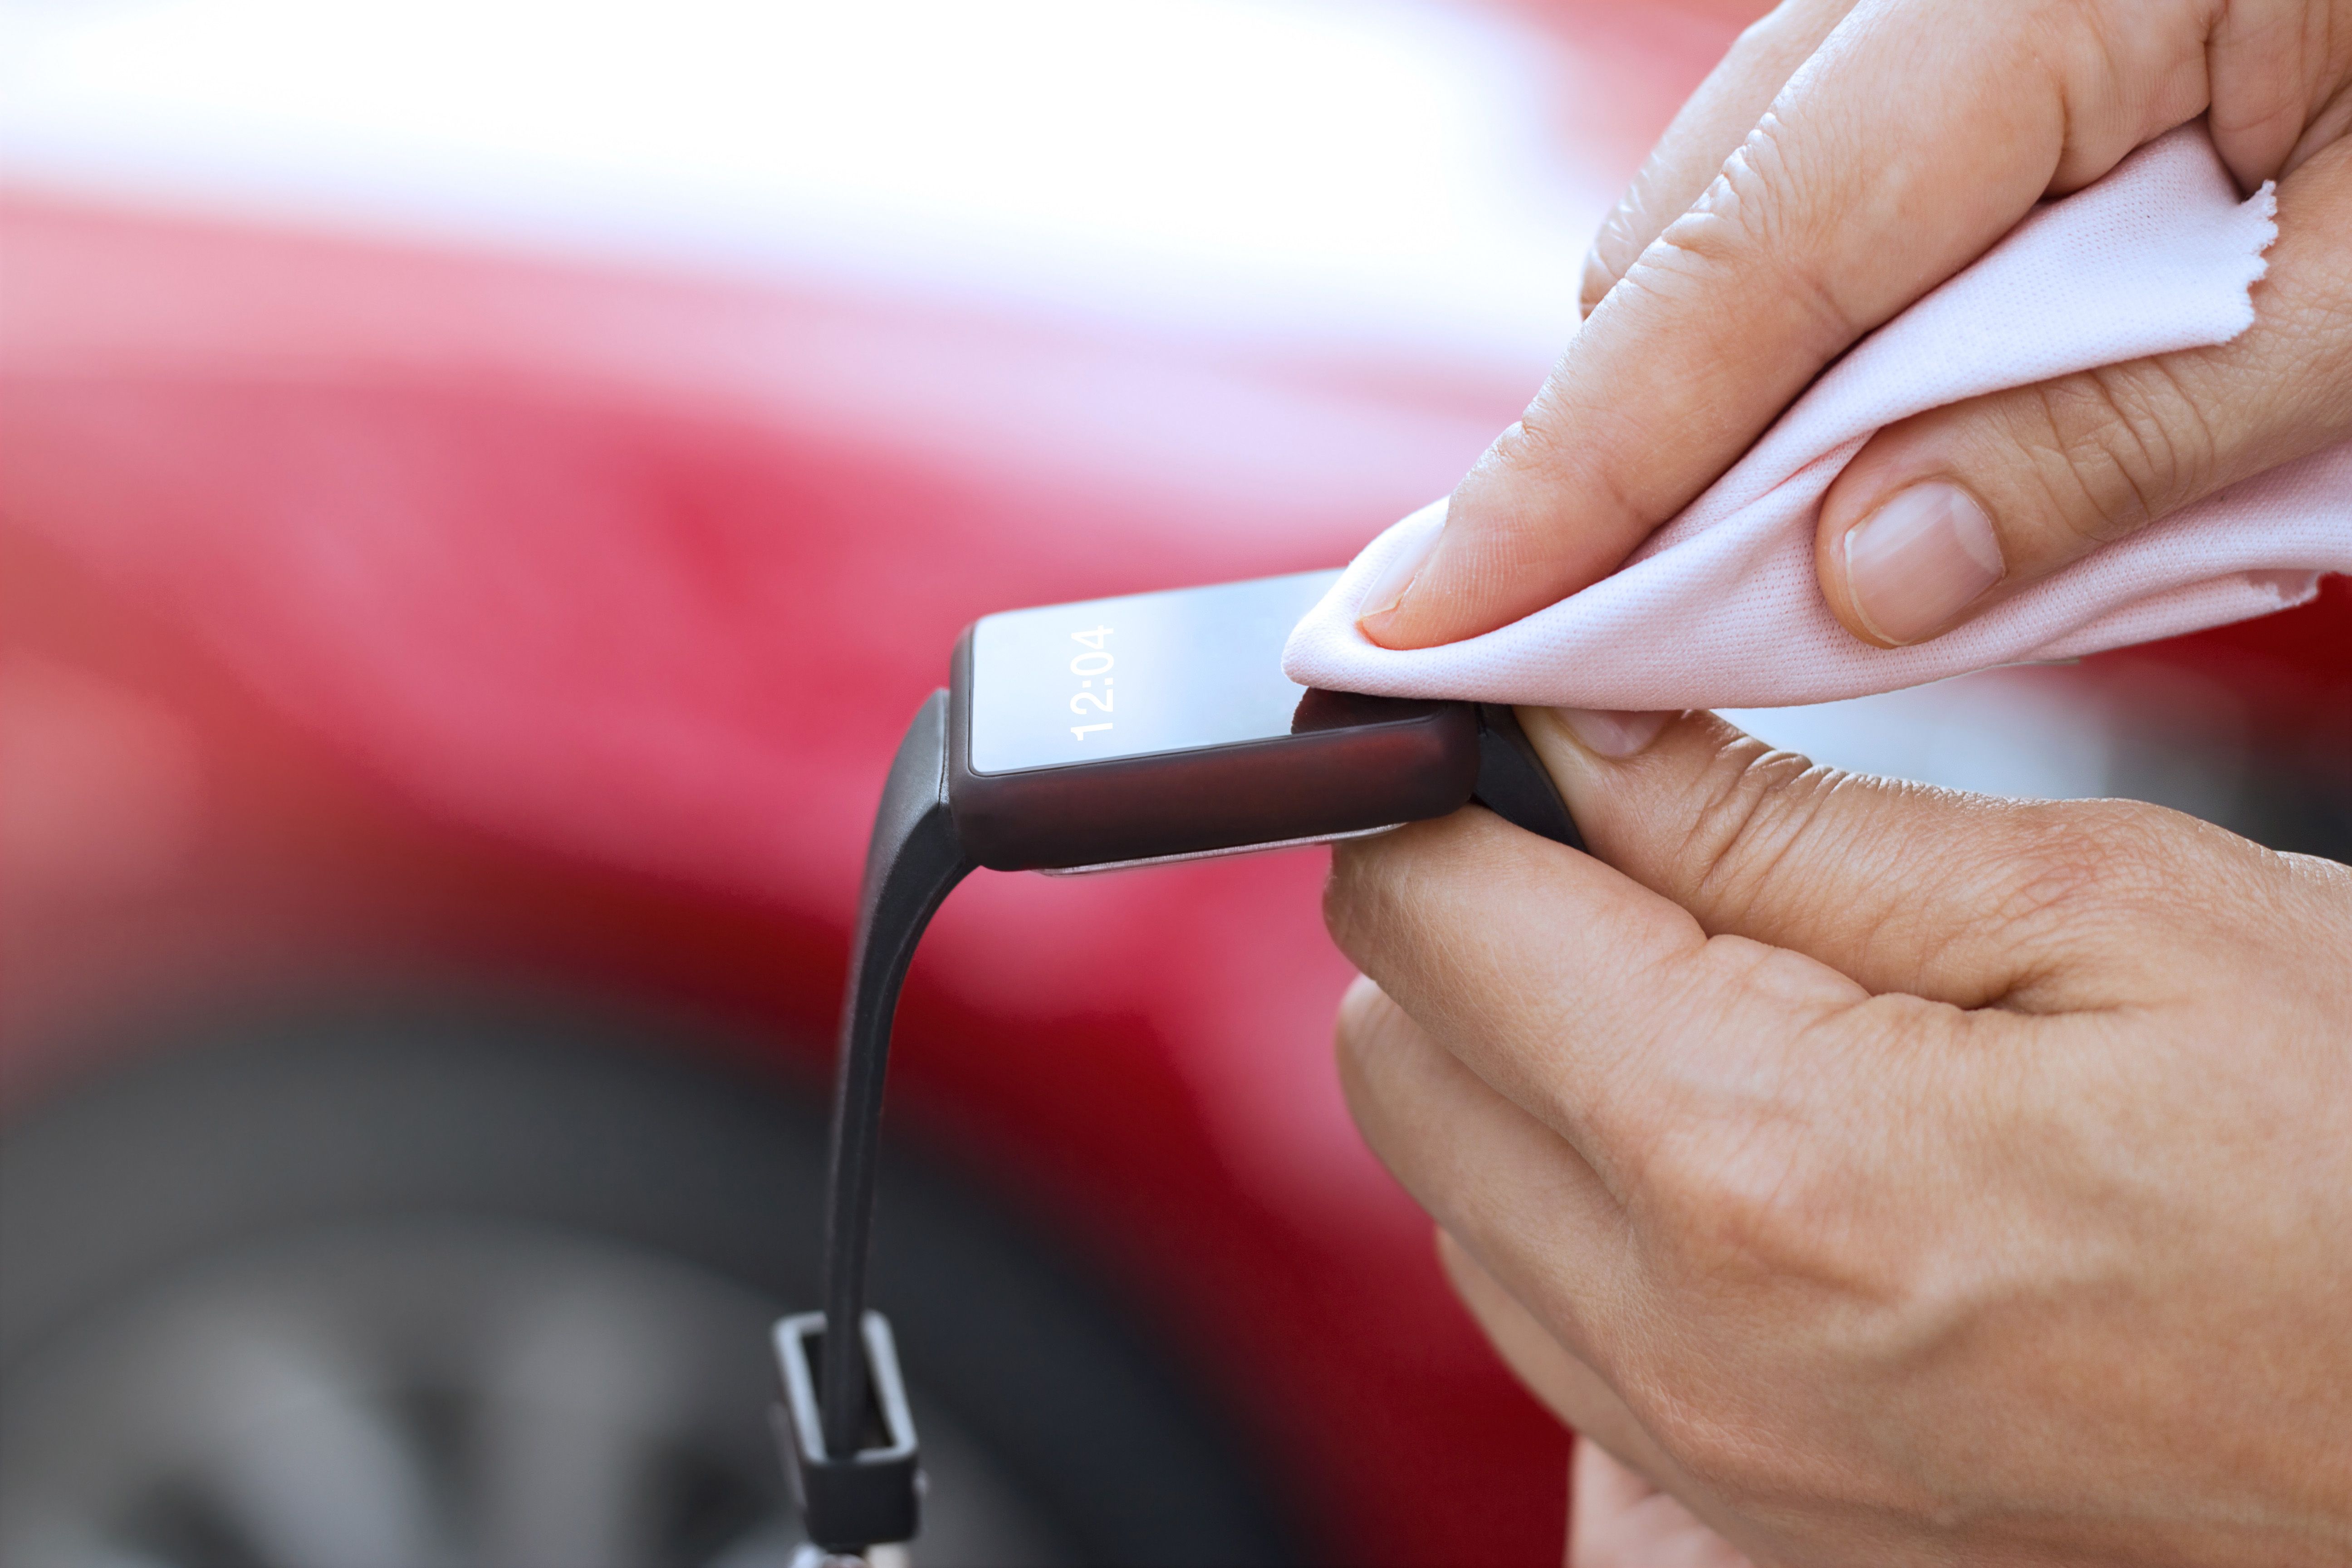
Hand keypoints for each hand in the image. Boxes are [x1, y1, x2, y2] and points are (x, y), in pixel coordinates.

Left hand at [1325, 706, 2351, 1565]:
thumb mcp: (2096, 906)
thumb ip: (1777, 821)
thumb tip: (1574, 730)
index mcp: (1756, 1158)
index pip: (1430, 913)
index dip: (1446, 782)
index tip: (1512, 723)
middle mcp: (1686, 1331)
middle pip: (1400, 1057)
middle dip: (1466, 915)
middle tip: (1622, 839)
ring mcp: (1706, 1440)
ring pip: (1453, 1185)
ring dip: (1516, 1056)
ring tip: (1702, 981)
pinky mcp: (1745, 1495)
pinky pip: (1543, 1301)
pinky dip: (1576, 1187)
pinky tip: (1729, 1121)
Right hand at [1358, 0, 2351, 651]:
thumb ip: (2100, 440)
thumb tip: (1864, 577)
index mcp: (2034, 5)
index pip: (1727, 285)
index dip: (1559, 480)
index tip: (1425, 623)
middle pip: (1685, 251)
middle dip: (1626, 464)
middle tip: (1616, 646)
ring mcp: (1923, 5)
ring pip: (1730, 228)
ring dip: (1724, 411)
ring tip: (1776, 555)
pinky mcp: (1952, 34)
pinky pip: (1814, 203)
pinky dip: (1806, 341)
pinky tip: (1870, 431)